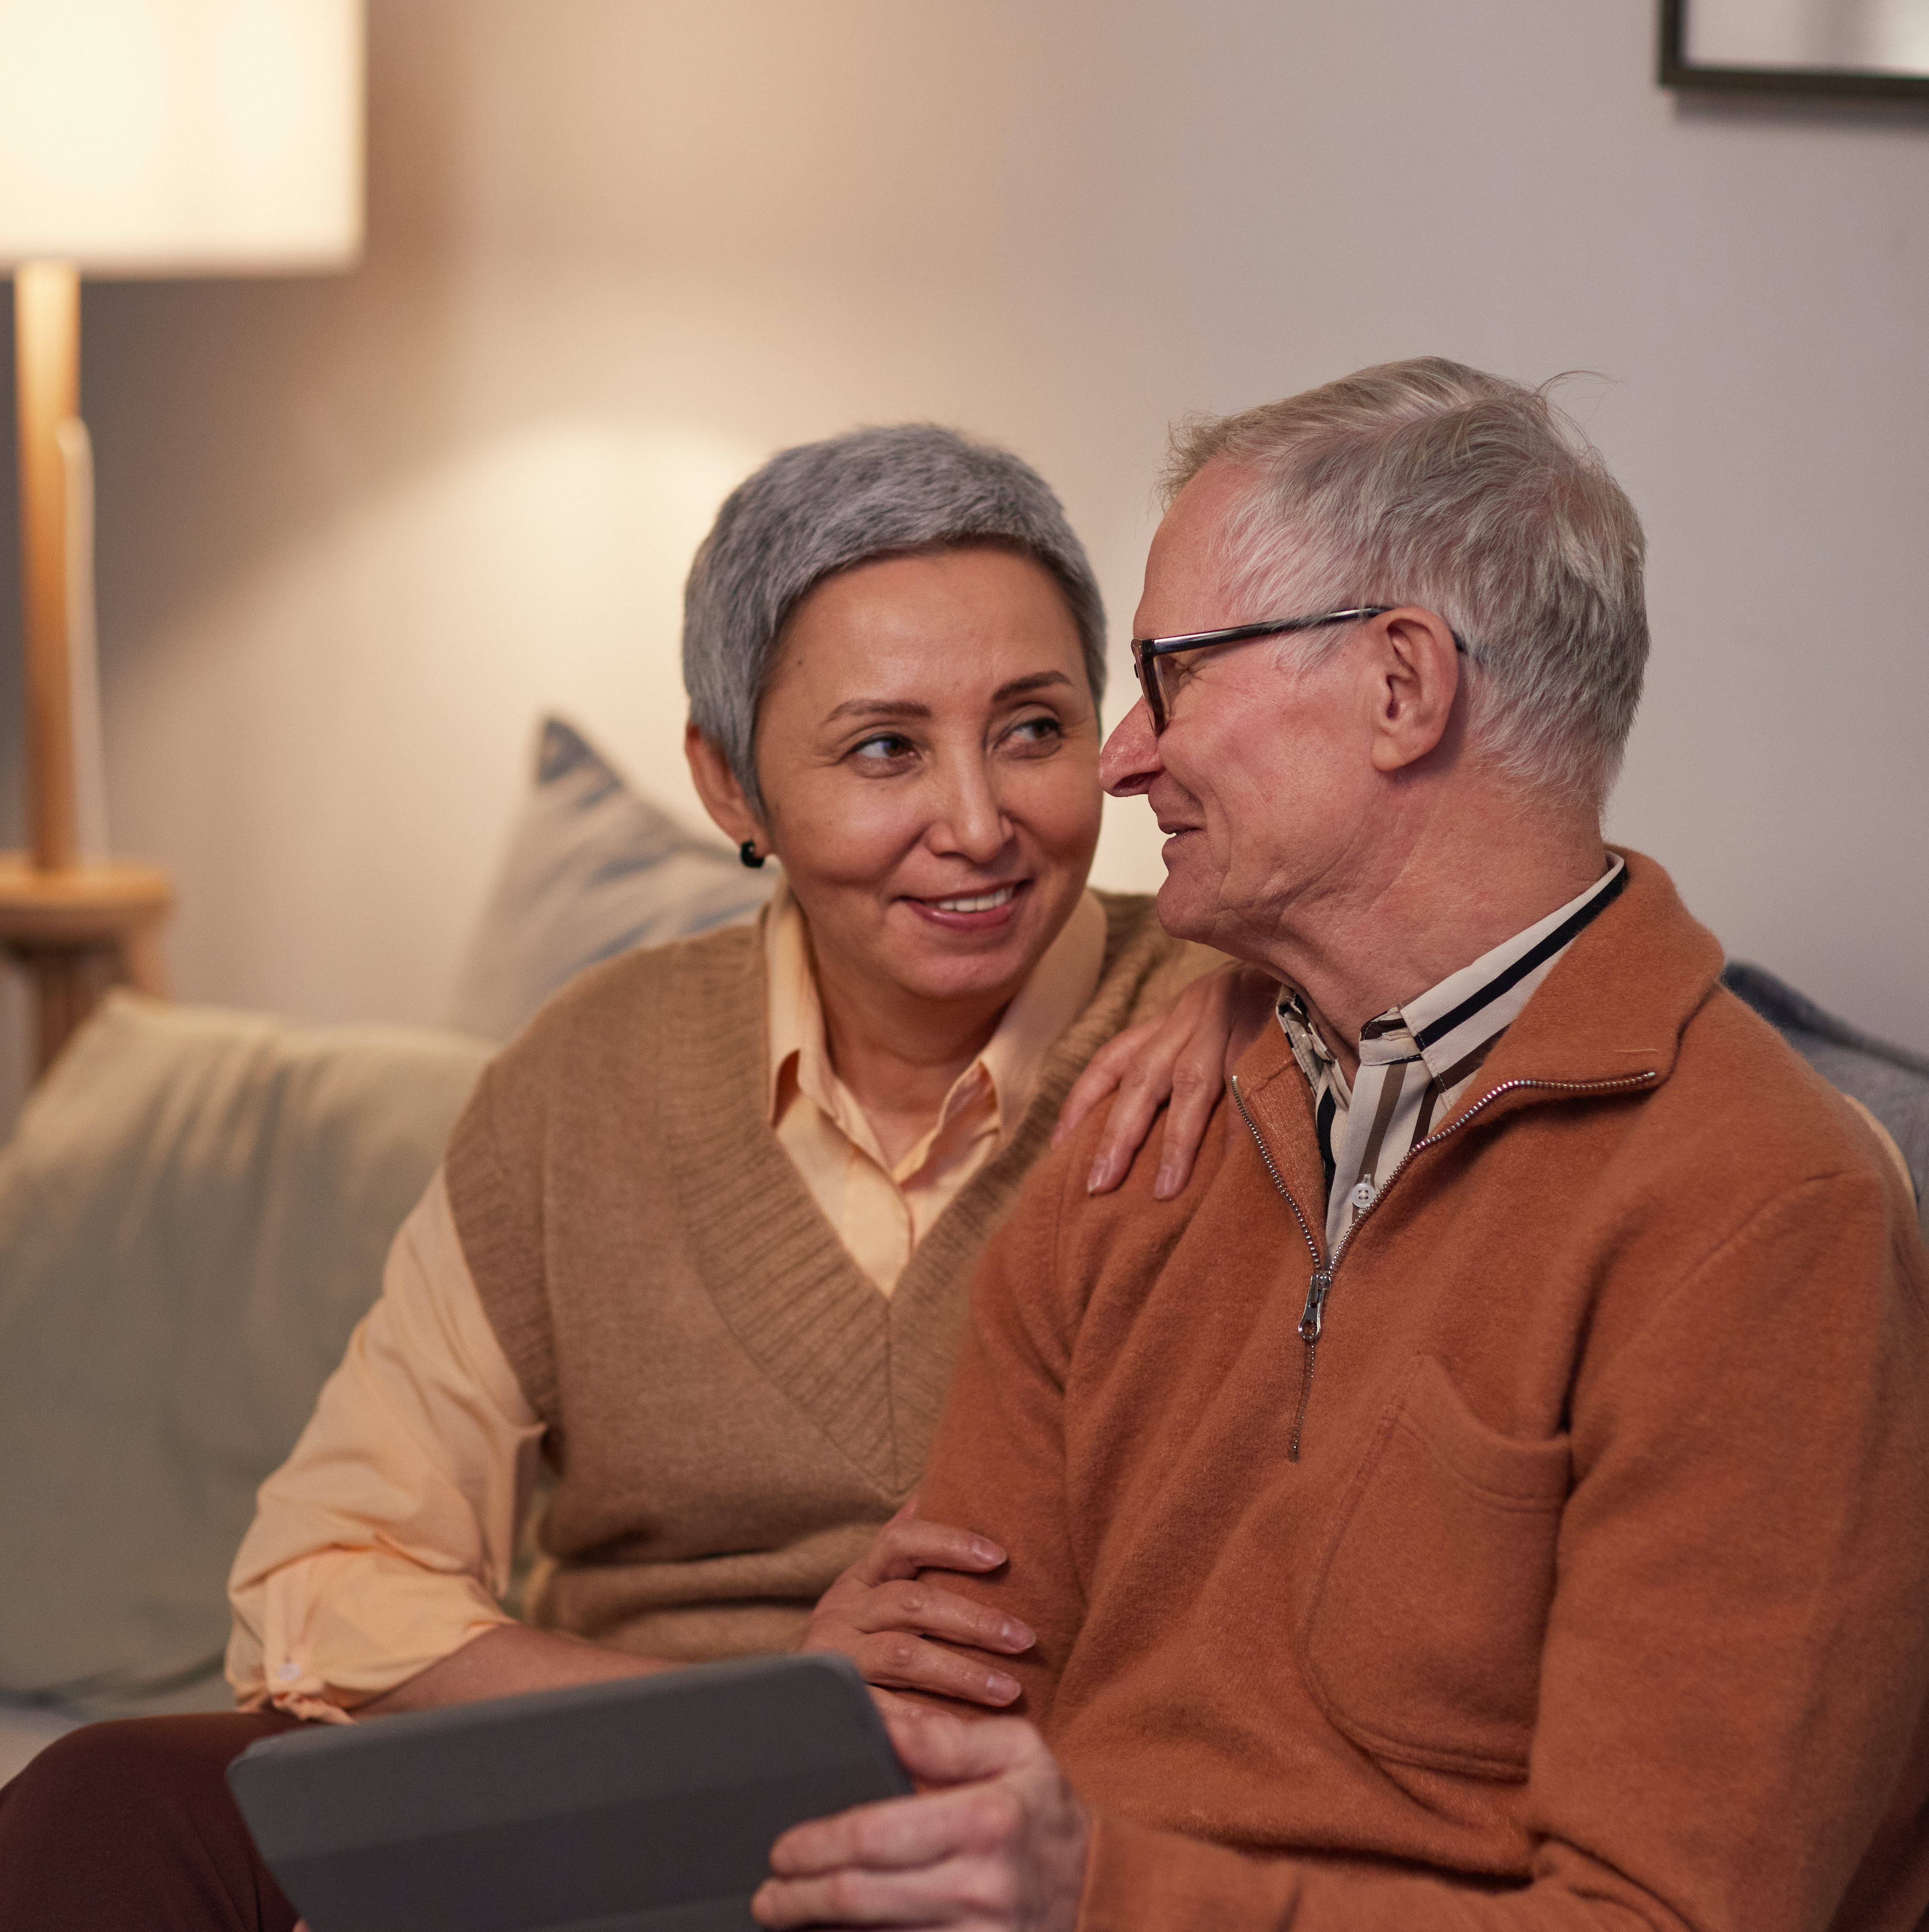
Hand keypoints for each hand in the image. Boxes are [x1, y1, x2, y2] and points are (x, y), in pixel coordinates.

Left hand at [753, 1708, 1088, 1931]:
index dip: (818, 1845)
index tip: (783, 1849)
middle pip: (861, 1897)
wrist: (1100, 1889)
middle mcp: (980, 1884)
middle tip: (768, 1894)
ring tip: (789, 1918)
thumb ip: (947, 1738)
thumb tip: (878, 1720)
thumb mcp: (1017, 1752)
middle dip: (801, 1898)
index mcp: (984, 1819)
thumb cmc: (1043, 1812)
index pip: (874, 1834)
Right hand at [797, 1500, 1034, 1709]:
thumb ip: (900, 1550)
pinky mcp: (837, 1702)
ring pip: (905, 1656)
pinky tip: (961, 1730)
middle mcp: (843, 1612)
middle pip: (913, 1604)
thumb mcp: (869, 1589)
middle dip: (974, 1621)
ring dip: (962, 1673)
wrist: (790, 1698)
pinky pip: (884, 1710)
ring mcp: (838, 1657)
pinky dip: (923, 1718)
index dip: (950, 1543)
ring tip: (1010, 1689)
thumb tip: (929, 1494)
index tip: (999, 1557)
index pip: (902, 1542)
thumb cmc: (853, 1636)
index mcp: (859, 1579)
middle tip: (1024, 1638)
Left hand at [1054, 961, 1277, 1197]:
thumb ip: (1182, 1059)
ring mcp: (1229, 1019)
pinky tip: (1233, 1170)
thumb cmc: (1260, 1004)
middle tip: (1097, 1185)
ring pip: (1191, 1083)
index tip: (1058, 1145)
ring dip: (1175, 1141)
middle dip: (1117, 1135)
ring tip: (1163, 1191)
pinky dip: (1241, 1132)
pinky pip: (1249, 1087)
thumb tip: (1154, 1131)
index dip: (1081, 1103)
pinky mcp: (1268, 1028)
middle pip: (1142, 1078)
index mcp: (1171, 1018)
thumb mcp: (1211, 1021)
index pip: (1112, 1060)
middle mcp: (1191, 1015)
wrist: (1309, 953)